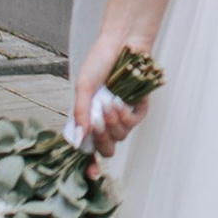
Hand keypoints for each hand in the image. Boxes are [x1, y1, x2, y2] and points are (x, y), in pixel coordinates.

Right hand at [71, 27, 155, 156]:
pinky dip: (126, 116)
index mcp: (89, 118)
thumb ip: (80, 113)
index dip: (91, 164)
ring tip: (109, 102)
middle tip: (97, 120)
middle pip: (107, 148)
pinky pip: (134, 122)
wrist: (122, 43)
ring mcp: (122, 115)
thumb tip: (79, 138)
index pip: (89, 148)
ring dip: (114, 122)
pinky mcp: (138, 106)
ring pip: (121, 136)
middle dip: (102, 138)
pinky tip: (121, 103)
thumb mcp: (83, 87)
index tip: (93, 175)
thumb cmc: (99, 62)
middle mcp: (105, 120)